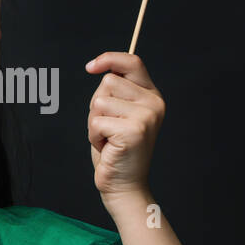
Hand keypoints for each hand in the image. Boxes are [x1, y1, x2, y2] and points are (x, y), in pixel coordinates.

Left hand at [84, 52, 162, 204]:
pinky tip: (108, 147)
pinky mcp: (133, 131)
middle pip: (109, 82)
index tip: (91, 67)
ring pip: (100, 102)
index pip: (132, 62)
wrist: (124, 185)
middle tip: (108, 127)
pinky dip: (94, 136)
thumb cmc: (115, 150)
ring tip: (108, 138)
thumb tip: (100, 66)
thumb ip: (115, 91)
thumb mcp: (117, 113)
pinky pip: (97, 121)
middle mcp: (154, 103)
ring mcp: (146, 117)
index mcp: (152, 96)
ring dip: (94, 122)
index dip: (109, 59)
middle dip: (97, 104)